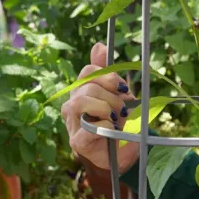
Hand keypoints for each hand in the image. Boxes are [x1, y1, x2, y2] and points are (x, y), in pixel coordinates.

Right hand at [61, 42, 138, 171]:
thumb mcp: (120, 95)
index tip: (123, 86)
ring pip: (79, 102)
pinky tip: (112, 129)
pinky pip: (87, 127)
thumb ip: (108, 73)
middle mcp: (73, 106)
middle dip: (110, 94)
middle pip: (85, 86)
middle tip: (124, 108)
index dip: (106, 75)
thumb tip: (98, 45)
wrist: (125, 153)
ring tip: (117, 118)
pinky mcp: (77, 142)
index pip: (87, 72)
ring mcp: (73, 124)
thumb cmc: (120, 123)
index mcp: (83, 92)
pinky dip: (104, 125)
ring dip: (104, 107)